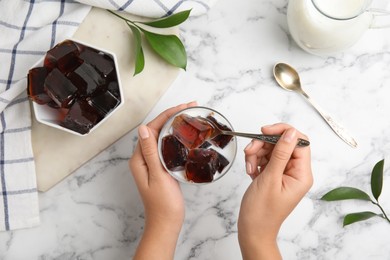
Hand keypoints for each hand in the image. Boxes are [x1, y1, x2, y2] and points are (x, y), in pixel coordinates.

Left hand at [129, 101, 196, 258]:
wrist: (166, 223)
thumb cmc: (163, 204)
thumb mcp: (158, 176)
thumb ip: (150, 152)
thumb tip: (144, 129)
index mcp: (139, 159)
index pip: (152, 129)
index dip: (167, 115)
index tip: (183, 107)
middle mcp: (143, 158)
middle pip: (157, 130)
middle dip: (173, 116)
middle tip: (190, 107)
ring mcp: (151, 163)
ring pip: (162, 137)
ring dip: (175, 125)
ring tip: (190, 116)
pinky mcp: (159, 167)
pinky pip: (166, 147)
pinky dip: (176, 137)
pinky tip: (185, 135)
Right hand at [238, 123, 312, 259]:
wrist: (252, 229)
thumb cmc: (262, 211)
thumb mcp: (270, 179)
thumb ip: (281, 154)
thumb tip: (290, 133)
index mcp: (302, 174)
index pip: (299, 142)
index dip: (283, 132)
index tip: (264, 131)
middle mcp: (296, 172)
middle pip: (283, 144)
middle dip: (264, 144)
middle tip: (251, 151)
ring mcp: (284, 173)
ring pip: (272, 149)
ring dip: (257, 153)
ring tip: (249, 166)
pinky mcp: (274, 174)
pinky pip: (265, 158)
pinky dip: (255, 160)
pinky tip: (250, 171)